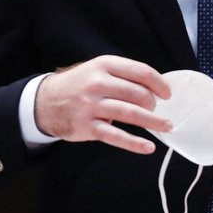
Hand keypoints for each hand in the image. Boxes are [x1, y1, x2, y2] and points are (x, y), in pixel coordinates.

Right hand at [34, 55, 172, 154]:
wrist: (45, 101)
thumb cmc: (79, 85)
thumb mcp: (97, 70)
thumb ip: (122, 75)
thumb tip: (155, 88)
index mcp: (104, 65)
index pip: (140, 71)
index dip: (158, 83)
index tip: (167, 93)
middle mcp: (97, 83)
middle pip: (137, 93)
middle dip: (153, 104)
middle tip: (158, 110)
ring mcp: (91, 106)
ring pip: (130, 113)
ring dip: (153, 121)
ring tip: (166, 126)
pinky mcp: (87, 127)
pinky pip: (115, 136)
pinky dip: (134, 143)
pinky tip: (148, 147)